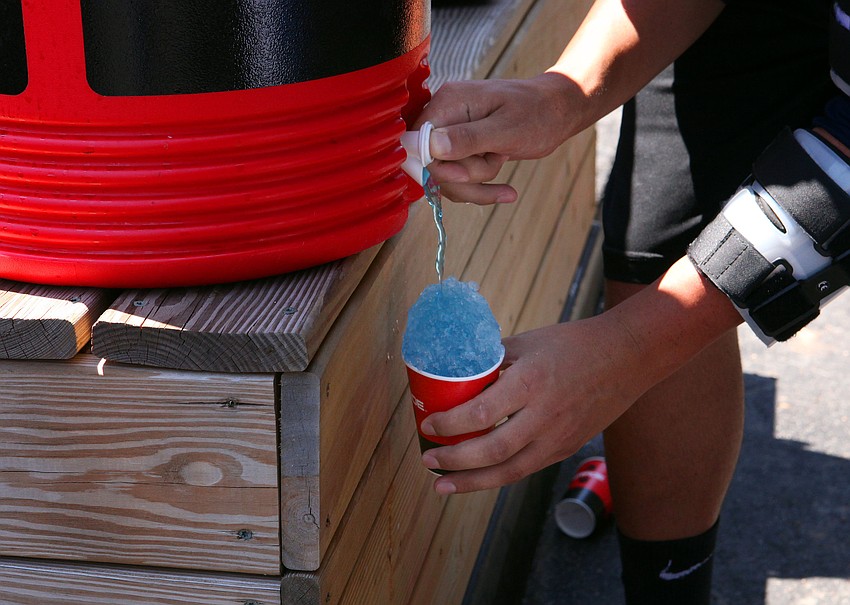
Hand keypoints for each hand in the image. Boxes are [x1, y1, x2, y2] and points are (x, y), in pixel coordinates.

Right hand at [414, 73, 583, 204]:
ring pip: (446, 177)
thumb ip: (467, 138)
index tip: (464, 174)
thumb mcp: (505, 129)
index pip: (418, 144)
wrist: (558, 110)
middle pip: (432, 165)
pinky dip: (480, 187)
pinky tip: (504, 190)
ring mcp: (452, 132)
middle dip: (465, 176)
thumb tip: (431, 147)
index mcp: (449, 102)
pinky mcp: (461, 147)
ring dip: (476, 181)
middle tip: (496, 161)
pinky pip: (458, 179)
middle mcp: (444, 115)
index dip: (438, 166)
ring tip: (501, 161)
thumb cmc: (538, 113)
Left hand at [419, 315, 647, 493]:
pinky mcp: (566, 447)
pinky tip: (478, 477)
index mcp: (531, 382)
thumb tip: (459, 371)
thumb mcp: (527, 343)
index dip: (450, 424)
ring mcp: (558, 436)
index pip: (481, 413)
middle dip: (454, 461)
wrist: (628, 357)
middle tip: (428, 459)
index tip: (428, 424)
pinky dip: (498, 475)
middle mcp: (544, 415)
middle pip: (492, 451)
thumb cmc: (575, 344)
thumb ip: (494, 360)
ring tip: (443, 484)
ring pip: (509, 471)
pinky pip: (526, 468)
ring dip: (472, 482)